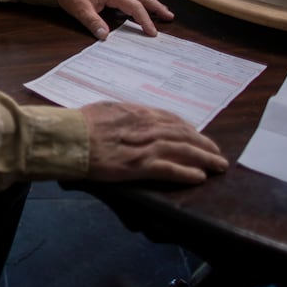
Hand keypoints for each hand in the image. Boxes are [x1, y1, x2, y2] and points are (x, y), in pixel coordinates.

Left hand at [57, 0, 173, 37]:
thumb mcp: (80, 9)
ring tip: (161, 14)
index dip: (145, 20)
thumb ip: (93, 23)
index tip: (153, 33)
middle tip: (169, 16)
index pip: (134, 6)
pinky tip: (139, 13)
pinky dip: (137, 5)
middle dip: (156, 6)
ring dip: (149, 4)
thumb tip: (106, 37)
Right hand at [80, 102, 227, 183]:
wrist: (68, 137)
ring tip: (218, 165)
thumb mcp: (105, 109)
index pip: (171, 120)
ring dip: (204, 158)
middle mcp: (145, 127)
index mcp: (137, 112)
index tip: (199, 136)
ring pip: (182, 150)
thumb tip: (132, 114)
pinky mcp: (138, 166)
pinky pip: (169, 169)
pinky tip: (199, 178)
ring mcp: (143, 147)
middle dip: (203, 144)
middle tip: (218, 153)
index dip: (189, 129)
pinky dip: (186, 173)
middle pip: (183, 134)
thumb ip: (124, 113)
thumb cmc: (80, 123)